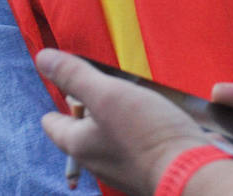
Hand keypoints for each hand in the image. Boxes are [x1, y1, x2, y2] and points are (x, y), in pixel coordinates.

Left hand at [36, 49, 208, 195]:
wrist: (190, 174)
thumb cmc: (145, 133)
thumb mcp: (106, 94)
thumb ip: (75, 75)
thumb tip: (42, 57)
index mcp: (79, 145)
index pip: (53, 124)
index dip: (57, 103)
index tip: (66, 87)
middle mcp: (96, 161)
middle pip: (81, 130)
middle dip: (88, 107)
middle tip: (102, 84)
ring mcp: (122, 168)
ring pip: (108, 137)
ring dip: (114, 116)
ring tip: (129, 95)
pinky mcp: (145, 169)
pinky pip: (132, 145)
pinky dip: (135, 129)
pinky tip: (151, 117)